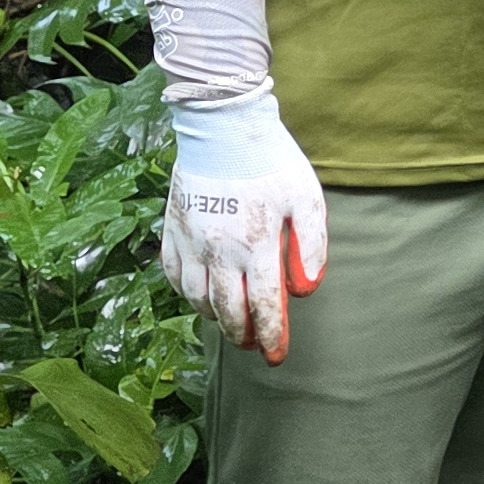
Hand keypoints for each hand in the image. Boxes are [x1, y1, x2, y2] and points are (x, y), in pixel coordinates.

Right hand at [161, 91, 328, 364]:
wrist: (222, 127)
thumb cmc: (271, 161)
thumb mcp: (306, 198)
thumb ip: (311, 245)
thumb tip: (307, 288)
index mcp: (254, 246)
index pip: (262, 306)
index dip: (270, 335)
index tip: (275, 355)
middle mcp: (217, 251)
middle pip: (227, 310)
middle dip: (242, 334)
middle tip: (254, 344)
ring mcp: (190, 241)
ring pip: (196, 297)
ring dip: (214, 316)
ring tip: (231, 322)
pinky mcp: (172, 228)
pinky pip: (172, 273)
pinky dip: (185, 291)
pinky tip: (199, 294)